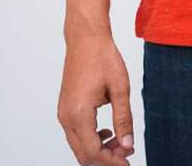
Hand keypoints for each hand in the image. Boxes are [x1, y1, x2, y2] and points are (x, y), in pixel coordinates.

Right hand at [57, 32, 135, 164]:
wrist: (86, 37)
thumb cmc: (103, 57)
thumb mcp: (120, 88)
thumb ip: (124, 118)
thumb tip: (128, 144)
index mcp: (79, 114)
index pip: (93, 152)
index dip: (112, 161)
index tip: (128, 160)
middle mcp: (66, 117)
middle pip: (83, 154)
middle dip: (105, 158)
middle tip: (126, 153)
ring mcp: (63, 113)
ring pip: (78, 146)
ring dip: (98, 149)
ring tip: (120, 142)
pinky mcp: (65, 108)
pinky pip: (75, 134)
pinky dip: (91, 139)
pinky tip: (107, 132)